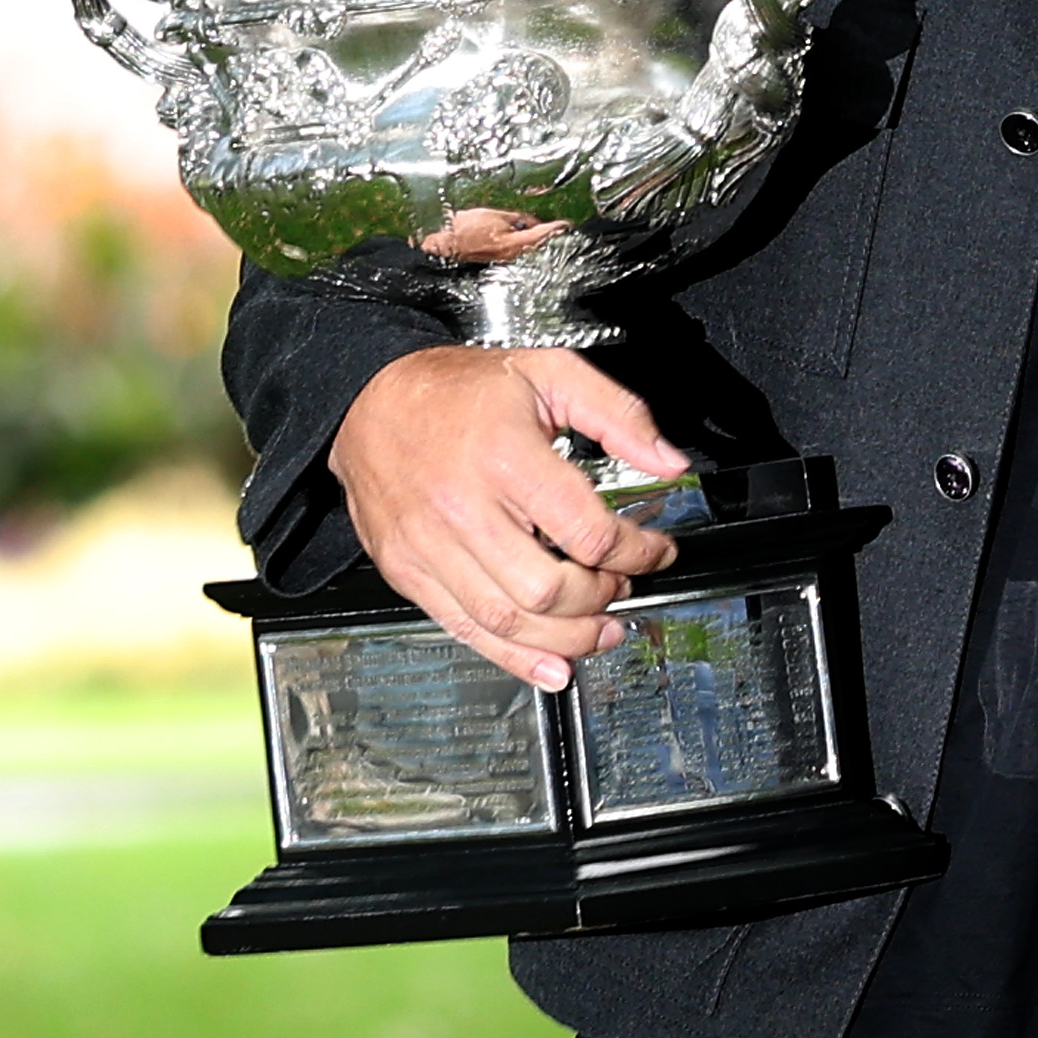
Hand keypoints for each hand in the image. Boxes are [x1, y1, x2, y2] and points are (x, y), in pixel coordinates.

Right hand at [328, 346, 688, 690]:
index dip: (636, 550)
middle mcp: (462, 507)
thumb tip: (668, 461)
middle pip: (548, 589)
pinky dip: (513, 658)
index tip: (652, 549)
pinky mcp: (407, 571)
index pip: (586, 531)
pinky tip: (550, 663)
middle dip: (602, 597)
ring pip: (508, 621)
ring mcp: (428, 546)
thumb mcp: (550, 373)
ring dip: (567, 638)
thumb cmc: (458, 388)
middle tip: (621, 584)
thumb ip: (618, 414)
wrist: (369, 401)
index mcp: (505, 456)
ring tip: (600, 630)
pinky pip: (464, 630)